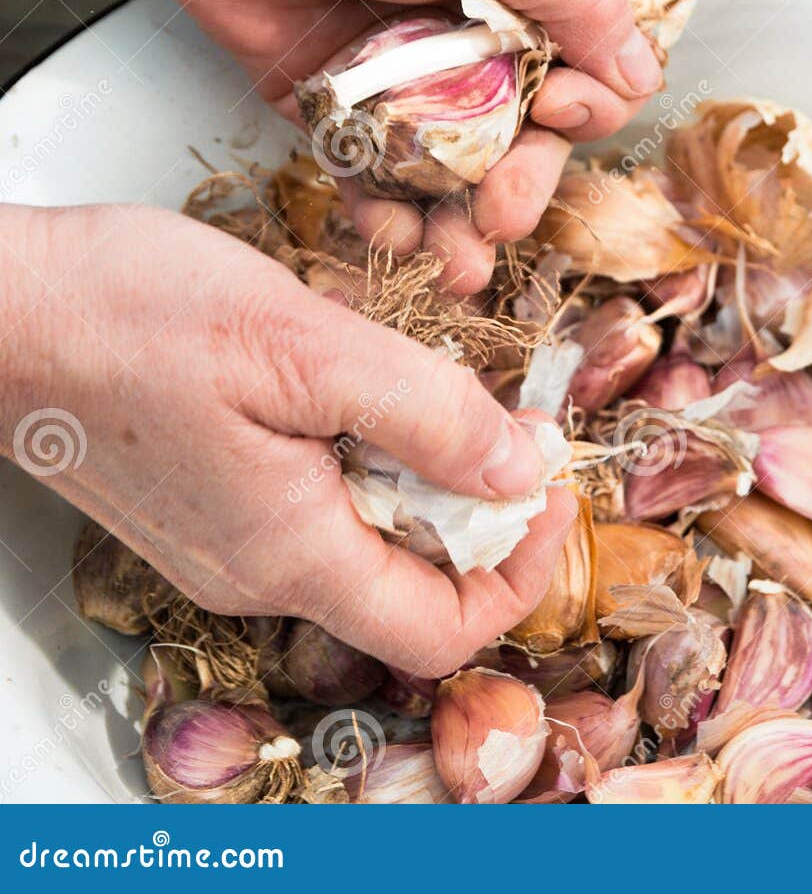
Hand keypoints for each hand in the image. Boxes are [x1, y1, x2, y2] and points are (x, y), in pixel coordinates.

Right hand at [0, 204, 576, 676]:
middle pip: (416, 587)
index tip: (554, 488)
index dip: (521, 571)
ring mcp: (229, 545)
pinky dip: (369, 459)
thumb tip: (522, 468)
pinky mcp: (212, 506)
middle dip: (482, 513)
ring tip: (436, 390)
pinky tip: (362, 388)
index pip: (443, 630)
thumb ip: (426, 414)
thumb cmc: (124, 315)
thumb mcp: (305, 346)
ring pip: (372, 541)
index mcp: (290, 554)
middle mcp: (260, 573)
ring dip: (427, 477)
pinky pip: (322, 508)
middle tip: (509, 420)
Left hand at [3, 0, 660, 292]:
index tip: (550, 112)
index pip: (594, 67)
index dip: (583, 107)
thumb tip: (643, 73)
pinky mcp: (336, 101)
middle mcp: (475, 26)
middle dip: (521, 186)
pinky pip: (375, 174)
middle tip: (500, 217)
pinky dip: (386, 211)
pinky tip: (388, 234)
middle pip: (527, 136)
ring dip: (459, 224)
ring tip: (453, 265)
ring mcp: (405, 69)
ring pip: (453, 170)